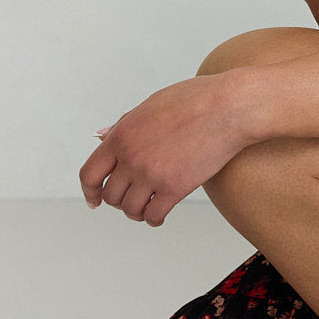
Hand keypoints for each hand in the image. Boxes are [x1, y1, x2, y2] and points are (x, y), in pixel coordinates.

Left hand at [78, 72, 245, 225]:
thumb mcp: (151, 105)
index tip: (94, 200)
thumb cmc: (196, 100)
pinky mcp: (175, 188)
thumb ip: (123, 124)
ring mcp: (152, 174)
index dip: (89, 192)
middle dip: (118, 201)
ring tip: (146, 208)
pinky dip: (154, 218)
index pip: (90, 174)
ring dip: (136, 212)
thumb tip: (101, 137)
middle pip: (110, 195)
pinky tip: (160, 214)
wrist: (229, 107)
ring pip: (130, 209)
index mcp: (122, 135)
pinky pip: (154, 215)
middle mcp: (131, 157)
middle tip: (131, 200)